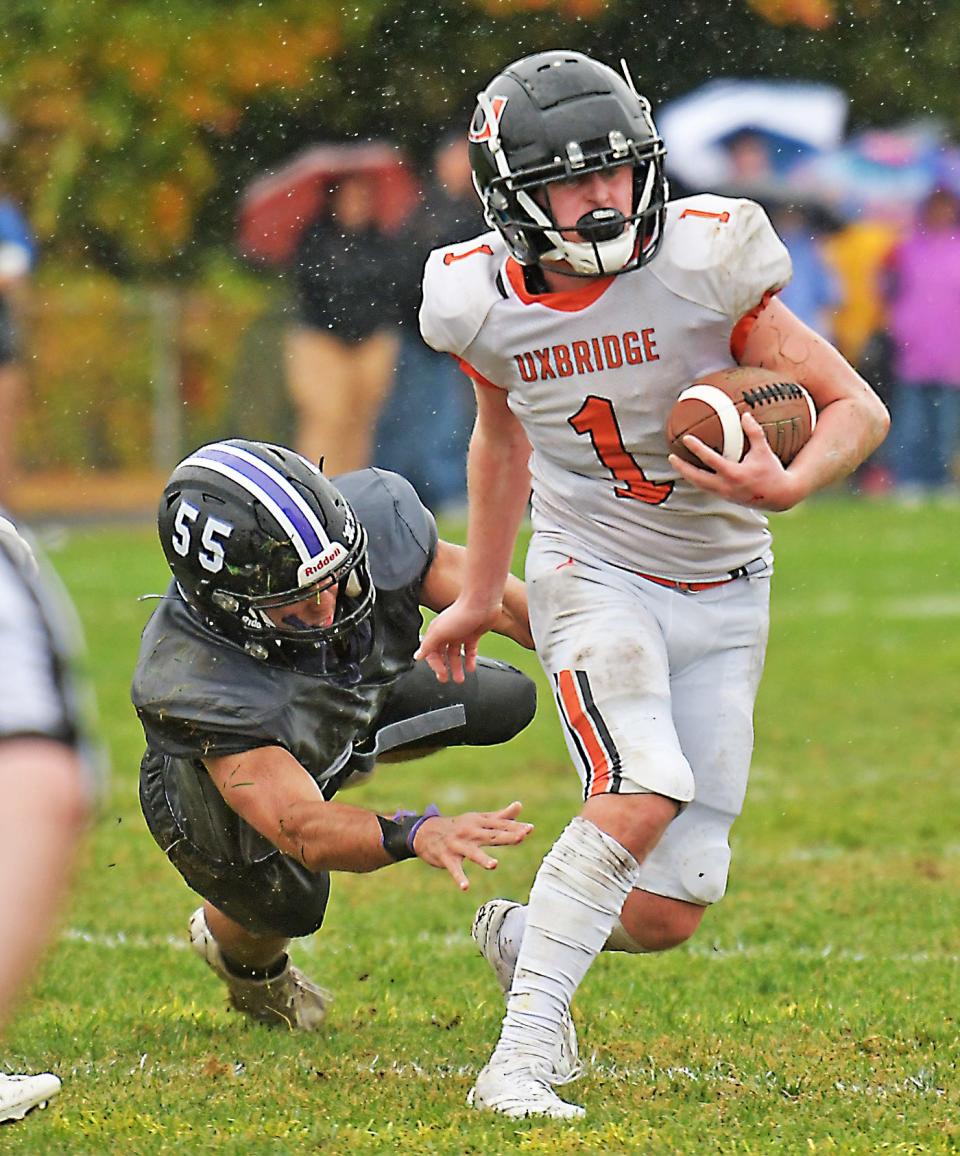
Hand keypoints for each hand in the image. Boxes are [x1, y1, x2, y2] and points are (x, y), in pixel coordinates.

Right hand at [411, 800, 533, 890]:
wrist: (425, 832)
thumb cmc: (458, 826)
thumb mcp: (478, 819)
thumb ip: (500, 816)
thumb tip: (519, 806)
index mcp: (479, 823)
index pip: (500, 825)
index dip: (515, 827)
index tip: (530, 829)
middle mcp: (470, 832)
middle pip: (491, 836)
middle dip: (505, 836)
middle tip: (520, 837)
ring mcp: (458, 845)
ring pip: (472, 852)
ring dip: (482, 859)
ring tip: (494, 865)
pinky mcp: (447, 857)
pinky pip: (454, 869)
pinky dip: (459, 877)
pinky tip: (466, 887)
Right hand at [414, 599, 499, 683]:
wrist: (482, 603)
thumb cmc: (461, 612)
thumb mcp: (439, 632)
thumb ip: (428, 645)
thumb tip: (417, 656)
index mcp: (437, 632)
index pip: (431, 653)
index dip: (434, 664)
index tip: (440, 674)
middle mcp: (447, 633)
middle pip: (443, 655)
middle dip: (444, 668)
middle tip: (445, 679)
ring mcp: (460, 634)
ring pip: (456, 655)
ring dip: (457, 667)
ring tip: (460, 679)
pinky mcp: (473, 634)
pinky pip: (470, 650)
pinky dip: (470, 660)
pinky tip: (470, 668)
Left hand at [668, 412, 802, 511]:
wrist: (779, 496)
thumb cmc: (772, 470)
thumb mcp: (764, 450)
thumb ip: (754, 432)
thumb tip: (744, 414)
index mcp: (734, 474)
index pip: (710, 460)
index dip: (697, 449)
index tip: (686, 439)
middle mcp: (726, 486)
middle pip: (697, 478)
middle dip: (682, 468)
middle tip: (671, 457)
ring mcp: (724, 494)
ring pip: (699, 485)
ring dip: (686, 475)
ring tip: (676, 463)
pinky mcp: (724, 498)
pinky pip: (705, 488)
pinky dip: (696, 480)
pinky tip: (690, 471)